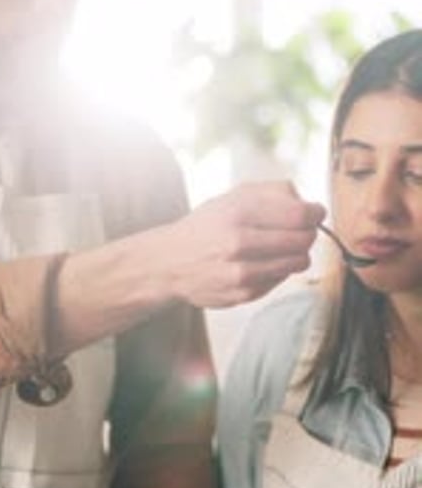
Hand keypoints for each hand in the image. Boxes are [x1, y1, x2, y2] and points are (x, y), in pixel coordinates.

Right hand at [167, 180, 324, 307]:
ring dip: (297, 253)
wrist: (170, 262)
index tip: (316, 213)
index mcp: (237, 212)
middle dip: (308, 233)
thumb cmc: (208, 226)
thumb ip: (273, 192)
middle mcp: (238, 242)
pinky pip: (281, 280)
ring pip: (298, 262)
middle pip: (303, 239)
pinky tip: (263, 263)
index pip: (299, 214)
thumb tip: (308, 204)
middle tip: (301, 230)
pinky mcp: (243, 294)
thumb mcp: (233, 197)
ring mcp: (241, 272)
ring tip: (282, 247)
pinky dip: (279, 270)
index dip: (316, 213)